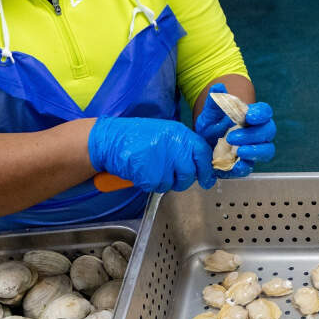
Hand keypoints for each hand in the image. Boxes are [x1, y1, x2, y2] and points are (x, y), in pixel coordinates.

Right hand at [87, 117, 208, 193]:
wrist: (110, 140)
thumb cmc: (135, 136)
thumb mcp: (164, 133)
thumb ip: (181, 145)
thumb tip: (197, 163)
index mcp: (179, 133)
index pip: (202, 152)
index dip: (206, 169)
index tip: (207, 179)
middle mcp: (174, 146)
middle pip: (190, 172)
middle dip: (183, 179)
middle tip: (173, 177)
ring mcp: (163, 161)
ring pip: (173, 183)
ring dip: (164, 181)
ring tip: (151, 168)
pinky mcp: (151, 174)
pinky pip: (157, 186)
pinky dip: (150, 183)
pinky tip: (142, 171)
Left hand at [193, 84, 275, 183]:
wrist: (202, 146)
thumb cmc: (211, 126)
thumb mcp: (209, 115)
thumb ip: (214, 102)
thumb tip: (218, 87)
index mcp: (252, 116)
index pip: (265, 112)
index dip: (261, 114)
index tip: (250, 116)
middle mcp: (257, 132)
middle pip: (268, 131)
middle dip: (253, 134)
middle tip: (232, 136)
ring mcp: (254, 149)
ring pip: (267, 150)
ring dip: (255, 151)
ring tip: (239, 151)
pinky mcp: (246, 164)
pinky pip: (252, 167)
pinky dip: (245, 167)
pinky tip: (236, 166)